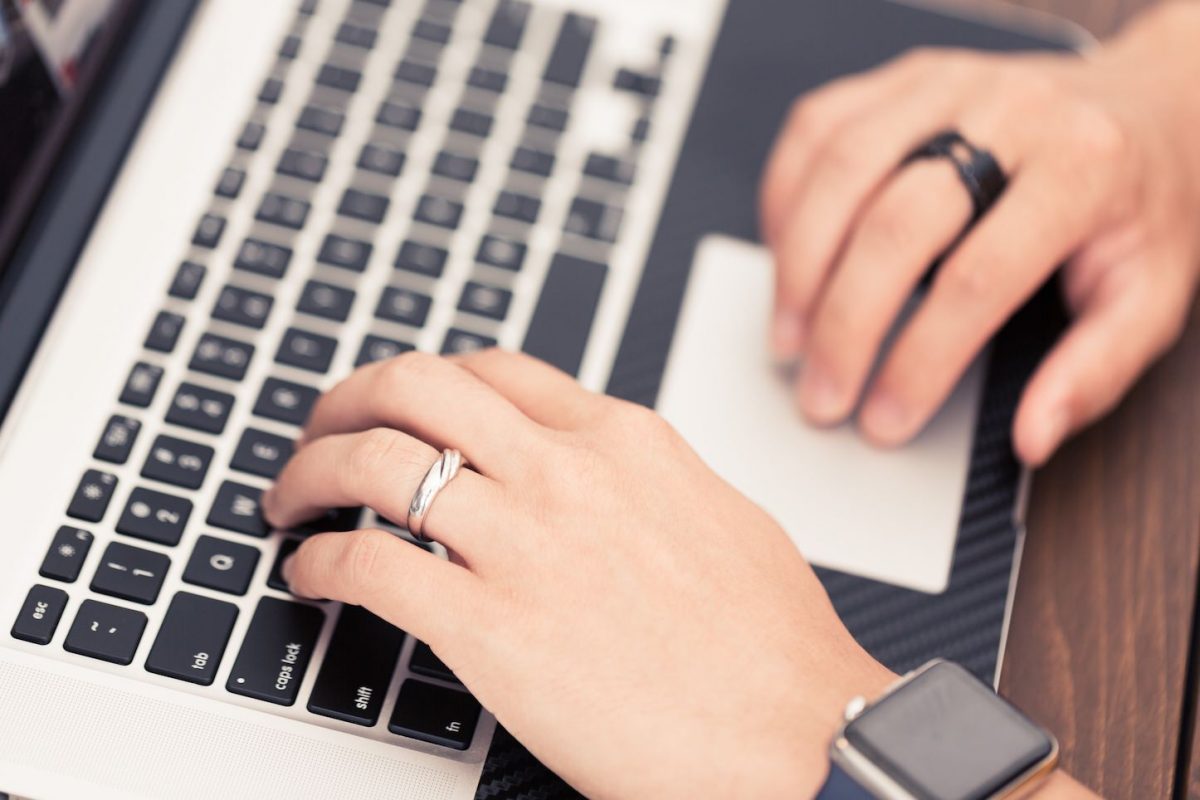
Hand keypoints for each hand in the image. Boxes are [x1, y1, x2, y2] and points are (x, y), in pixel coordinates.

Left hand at [262, 350, 893, 798]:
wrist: (801, 732)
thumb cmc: (774, 643)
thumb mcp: (716, 515)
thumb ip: (641, 478)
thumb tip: (594, 472)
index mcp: (624, 440)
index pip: (495, 370)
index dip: (428, 383)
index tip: (402, 406)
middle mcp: (567, 472)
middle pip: (418, 385)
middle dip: (349, 397)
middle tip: (321, 428)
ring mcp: (527, 544)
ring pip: (375, 460)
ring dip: (311, 471)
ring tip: (289, 499)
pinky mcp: (491, 627)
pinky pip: (368, 566)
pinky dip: (318, 564)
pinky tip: (312, 579)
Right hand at [760, 1, 1199, 464]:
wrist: (1145, 107)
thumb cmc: (1134, 204)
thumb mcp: (1148, 297)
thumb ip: (1094, 371)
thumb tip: (1031, 434)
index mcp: (1082, 169)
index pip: (978, 278)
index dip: (919, 360)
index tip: (886, 420)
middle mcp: (1011, 112)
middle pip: (894, 224)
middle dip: (843, 326)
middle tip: (821, 396)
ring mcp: (948, 84)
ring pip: (839, 172)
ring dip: (798, 269)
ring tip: (789, 339)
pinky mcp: (901, 77)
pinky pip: (815, 130)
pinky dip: (784, 200)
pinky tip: (787, 258)